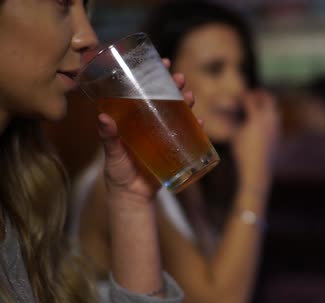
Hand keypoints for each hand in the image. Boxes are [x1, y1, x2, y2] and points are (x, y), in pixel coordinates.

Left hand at [98, 58, 196, 200]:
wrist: (132, 196)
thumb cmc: (118, 172)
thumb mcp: (112, 153)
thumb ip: (108, 137)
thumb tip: (103, 117)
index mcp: (135, 117)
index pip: (147, 89)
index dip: (156, 74)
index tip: (164, 61)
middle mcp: (152, 122)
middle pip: (167, 97)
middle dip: (176, 86)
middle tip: (180, 78)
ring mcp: (165, 134)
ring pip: (180, 113)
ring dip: (187, 102)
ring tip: (190, 97)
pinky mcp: (176, 148)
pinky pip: (189, 135)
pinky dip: (197, 128)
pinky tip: (200, 122)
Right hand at [232, 90, 279, 192]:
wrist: (257, 169)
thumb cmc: (242, 152)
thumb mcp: (235, 135)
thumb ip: (234, 121)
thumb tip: (230, 112)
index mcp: (257, 117)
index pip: (251, 99)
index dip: (244, 95)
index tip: (239, 95)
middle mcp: (269, 119)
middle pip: (268, 98)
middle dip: (259, 95)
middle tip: (250, 96)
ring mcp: (276, 127)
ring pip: (274, 109)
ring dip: (266, 105)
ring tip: (256, 106)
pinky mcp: (278, 135)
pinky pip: (275, 119)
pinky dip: (269, 115)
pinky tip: (260, 121)